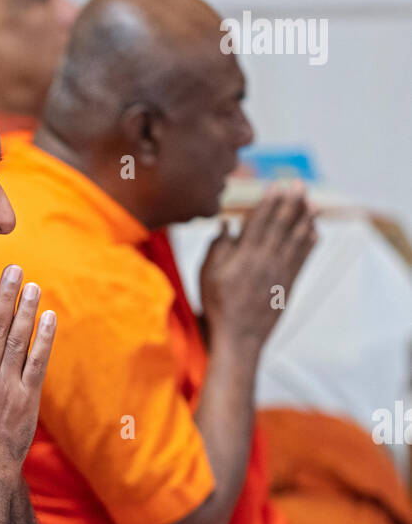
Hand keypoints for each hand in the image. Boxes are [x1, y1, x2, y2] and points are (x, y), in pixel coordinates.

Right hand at [199, 183, 316, 350]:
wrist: (239, 338)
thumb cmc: (217, 306)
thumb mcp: (207, 276)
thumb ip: (217, 248)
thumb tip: (227, 224)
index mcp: (244, 256)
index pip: (259, 221)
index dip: (269, 202)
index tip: (277, 185)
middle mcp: (265, 261)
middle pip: (281, 226)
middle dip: (291, 203)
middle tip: (299, 184)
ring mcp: (279, 273)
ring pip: (296, 240)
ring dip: (306, 219)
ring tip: (313, 202)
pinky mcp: (288, 285)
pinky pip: (302, 260)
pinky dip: (310, 245)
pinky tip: (315, 232)